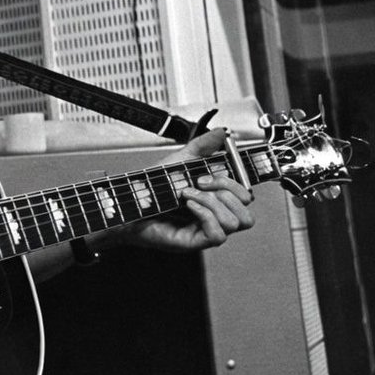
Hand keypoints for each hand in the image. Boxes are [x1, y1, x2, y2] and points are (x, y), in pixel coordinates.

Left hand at [115, 129, 255, 252]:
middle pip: (247, 214)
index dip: (234, 184)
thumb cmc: (151, 187)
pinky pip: (218, 236)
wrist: (127, 201)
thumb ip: (202, 146)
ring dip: (212, 203)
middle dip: (225, 192)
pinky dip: (205, 216)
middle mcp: (214, 217)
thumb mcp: (179, 161)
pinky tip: (188, 206)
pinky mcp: (194, 241)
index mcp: (215, 200)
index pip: (246, 198)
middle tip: (198, 183)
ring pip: (235, 224)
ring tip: (187, 195)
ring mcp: (205, 230)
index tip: (207, 174)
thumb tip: (223, 133)